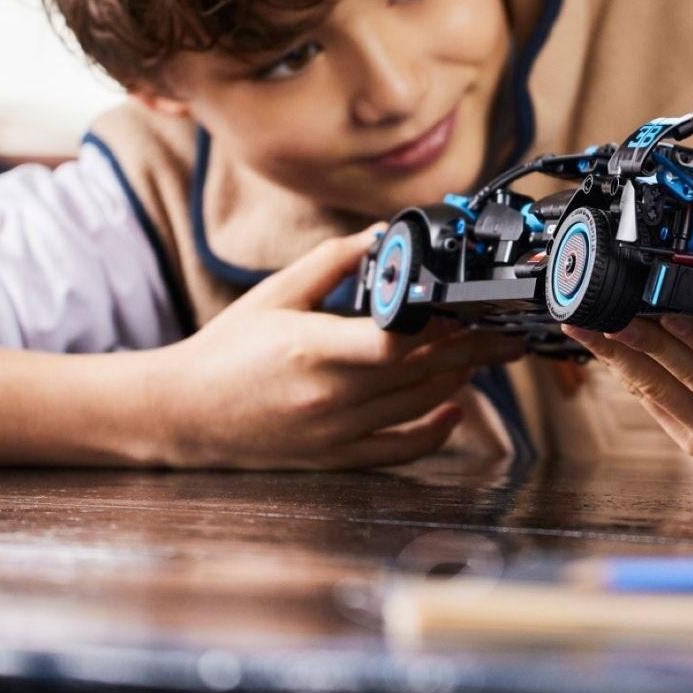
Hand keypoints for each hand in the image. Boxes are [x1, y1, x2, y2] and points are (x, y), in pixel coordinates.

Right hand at [141, 228, 526, 470]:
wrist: (183, 413)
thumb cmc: (227, 349)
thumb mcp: (275, 294)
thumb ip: (332, 262)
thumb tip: (383, 236)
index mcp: (313, 349)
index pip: (393, 344)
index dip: (441, 326)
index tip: (472, 304)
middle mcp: (331, 396)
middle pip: (423, 372)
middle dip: (475, 348)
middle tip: (509, 327)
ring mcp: (337, 432)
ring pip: (420, 405)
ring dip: (462, 377)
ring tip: (490, 352)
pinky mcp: (337, 456)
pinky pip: (400, 448)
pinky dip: (435, 430)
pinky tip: (455, 408)